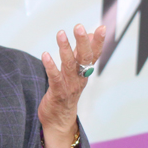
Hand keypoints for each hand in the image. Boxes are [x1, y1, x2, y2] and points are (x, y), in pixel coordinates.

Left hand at [38, 24, 104, 147]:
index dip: (99, 42)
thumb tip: (90, 35)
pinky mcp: (57, 93)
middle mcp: (79, 78)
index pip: (94, 55)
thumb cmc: (66, 92)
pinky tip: (45, 55)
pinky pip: (55, 77)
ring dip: (65, 48)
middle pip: (84, 58)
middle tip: (79, 27)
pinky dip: (50, 66)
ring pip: (69, 65)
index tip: (102, 28)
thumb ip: (81, 54)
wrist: (59, 120)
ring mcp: (69, 86)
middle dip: (82, 42)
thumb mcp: (76, 72)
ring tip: (61, 33)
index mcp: (84, 72)